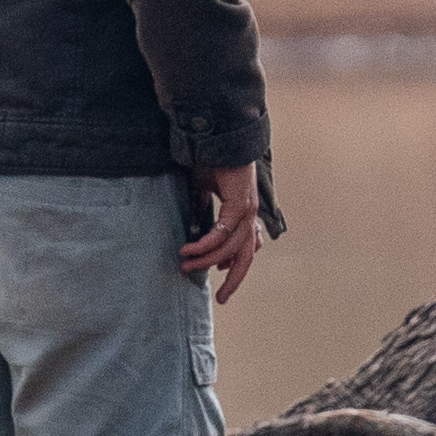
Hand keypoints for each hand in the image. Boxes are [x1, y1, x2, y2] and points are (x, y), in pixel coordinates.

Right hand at [178, 163, 266, 301]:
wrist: (219, 136)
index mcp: (244, 213)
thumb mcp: (203, 191)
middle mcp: (249, 215)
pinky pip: (223, 231)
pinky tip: (191, 250)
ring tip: (185, 266)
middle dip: (234, 280)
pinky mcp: (240, 203)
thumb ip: (202, 211)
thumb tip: (194, 234)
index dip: (235, 264)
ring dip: (207, 259)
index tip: (221, 275)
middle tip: (221, 299)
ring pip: (231, 247)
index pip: (245, 248)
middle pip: (246, 257)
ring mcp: (247, 210)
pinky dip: (207, 243)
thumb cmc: (212, 161)